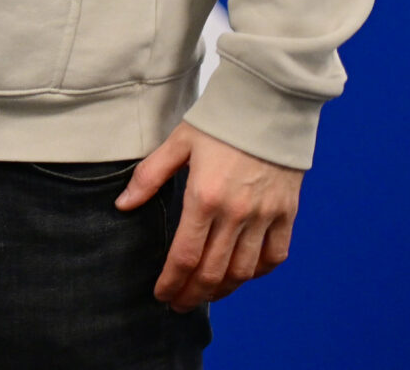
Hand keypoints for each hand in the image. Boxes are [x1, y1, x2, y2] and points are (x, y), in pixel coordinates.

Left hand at [117, 121, 302, 309]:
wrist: (268, 104)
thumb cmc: (218, 122)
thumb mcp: (176, 143)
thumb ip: (149, 177)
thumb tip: (123, 205)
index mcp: (204, 197)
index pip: (185, 255)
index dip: (172, 281)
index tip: (161, 294)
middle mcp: (236, 213)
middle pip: (213, 272)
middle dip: (192, 294)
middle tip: (178, 305)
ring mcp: (265, 215)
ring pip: (244, 271)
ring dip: (223, 290)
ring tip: (205, 295)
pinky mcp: (287, 213)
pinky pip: (275, 255)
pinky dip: (258, 272)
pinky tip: (242, 274)